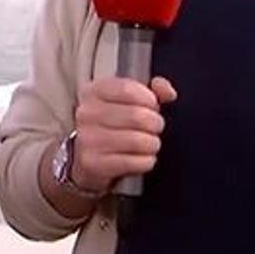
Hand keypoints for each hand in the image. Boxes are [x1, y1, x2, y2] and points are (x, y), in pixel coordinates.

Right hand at [70, 76, 176, 192]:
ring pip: (138, 141)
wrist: (85, 157)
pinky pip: (134, 162)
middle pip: (137, 116)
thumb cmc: (112, 125)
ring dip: (152, 144)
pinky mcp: (94, 164)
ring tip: (149, 144)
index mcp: (94, 92)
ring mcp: (88, 139)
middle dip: (155, 124)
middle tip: (154, 128)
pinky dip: (146, 162)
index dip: (149, 99)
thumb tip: (168, 92)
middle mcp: (87, 114)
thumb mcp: (128, 101)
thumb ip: (153, 91)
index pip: (128, 89)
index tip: (152, 106)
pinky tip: (142, 158)